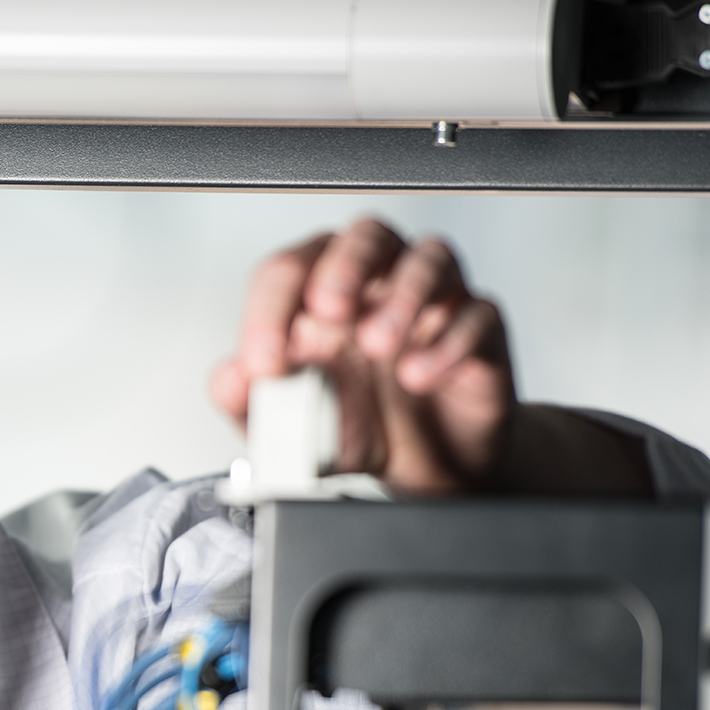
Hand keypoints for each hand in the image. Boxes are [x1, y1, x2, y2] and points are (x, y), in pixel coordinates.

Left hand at [212, 218, 513, 494]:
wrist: (425, 473)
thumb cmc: (360, 431)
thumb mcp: (291, 429)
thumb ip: (250, 403)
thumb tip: (229, 379)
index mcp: (320, 300)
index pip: (290, 270)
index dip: (271, 308)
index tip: (265, 362)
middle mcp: (377, 289)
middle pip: (367, 236)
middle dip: (345, 266)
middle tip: (329, 311)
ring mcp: (433, 305)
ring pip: (430, 257)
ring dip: (403, 295)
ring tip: (379, 345)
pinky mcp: (480, 333)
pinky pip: (477, 312)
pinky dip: (448, 341)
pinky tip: (419, 375)